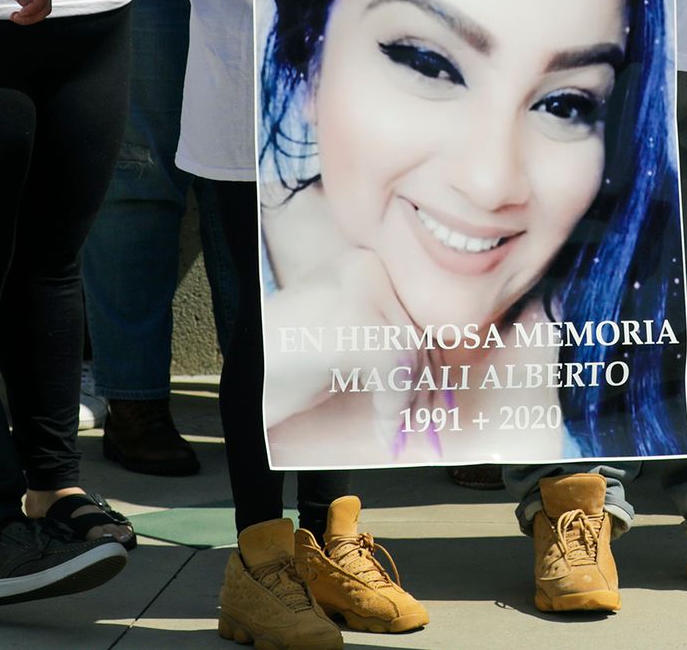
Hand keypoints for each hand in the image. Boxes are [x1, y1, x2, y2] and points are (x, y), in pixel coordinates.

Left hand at [0, 0, 50, 23]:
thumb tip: (24, 3)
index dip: (34, 7)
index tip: (20, 12)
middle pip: (46, 6)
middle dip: (33, 16)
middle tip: (15, 17)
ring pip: (41, 9)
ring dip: (30, 17)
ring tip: (14, 17)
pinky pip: (33, 8)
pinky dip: (26, 15)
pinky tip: (15, 14)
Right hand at [261, 243, 417, 424]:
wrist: (243, 378)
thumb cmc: (292, 361)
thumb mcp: (349, 334)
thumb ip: (390, 332)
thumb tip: (443, 360)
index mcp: (364, 261)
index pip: (419, 311)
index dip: (429, 357)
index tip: (432, 393)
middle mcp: (362, 267)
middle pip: (420, 330)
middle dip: (423, 382)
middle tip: (420, 418)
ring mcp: (357, 290)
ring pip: (413, 351)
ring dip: (409, 398)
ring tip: (395, 424)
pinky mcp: (353, 322)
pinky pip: (398, 368)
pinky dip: (395, 404)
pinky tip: (382, 423)